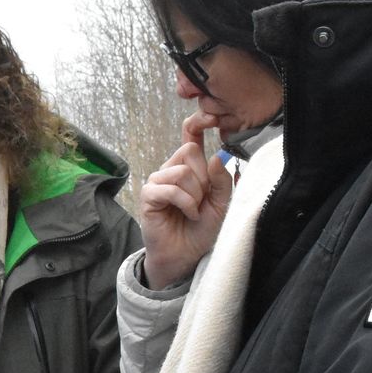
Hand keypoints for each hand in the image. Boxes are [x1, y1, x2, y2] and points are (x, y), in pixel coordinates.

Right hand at [139, 111, 234, 289]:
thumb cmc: (202, 230)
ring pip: (181, 171)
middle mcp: (172, 171)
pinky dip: (184, 202)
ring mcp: (158, 182)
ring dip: (194, 194)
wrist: (186, 256)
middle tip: (203, 200)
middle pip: (189, 153)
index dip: (197, 124)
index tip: (210, 116)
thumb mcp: (222, 204)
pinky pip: (169, 188)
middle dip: (203, 179)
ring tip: (194, 211)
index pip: (190, 138)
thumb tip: (217, 156)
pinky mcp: (149, 196)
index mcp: (190, 168)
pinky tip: (188, 214)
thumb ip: (222, 181)